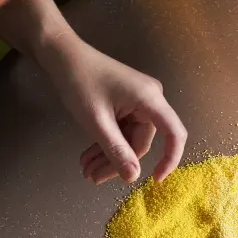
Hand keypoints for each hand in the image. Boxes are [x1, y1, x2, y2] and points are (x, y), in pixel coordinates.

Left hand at [47, 35, 186, 184]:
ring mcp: (138, 101)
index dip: (170, 159)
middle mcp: (150, 99)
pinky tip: (89, 156)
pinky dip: (106, 144)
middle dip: (117, 161)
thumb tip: (134, 178)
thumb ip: (117, 150)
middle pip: (140, 142)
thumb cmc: (79, 82)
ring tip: (86, 170)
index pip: (174, 134)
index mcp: (150, 99)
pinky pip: (122, 130)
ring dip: (108, 156)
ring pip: (129, 140)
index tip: (155, 180)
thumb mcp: (96, 121)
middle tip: (91, 177)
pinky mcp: (127, 104)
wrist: (63, 56)